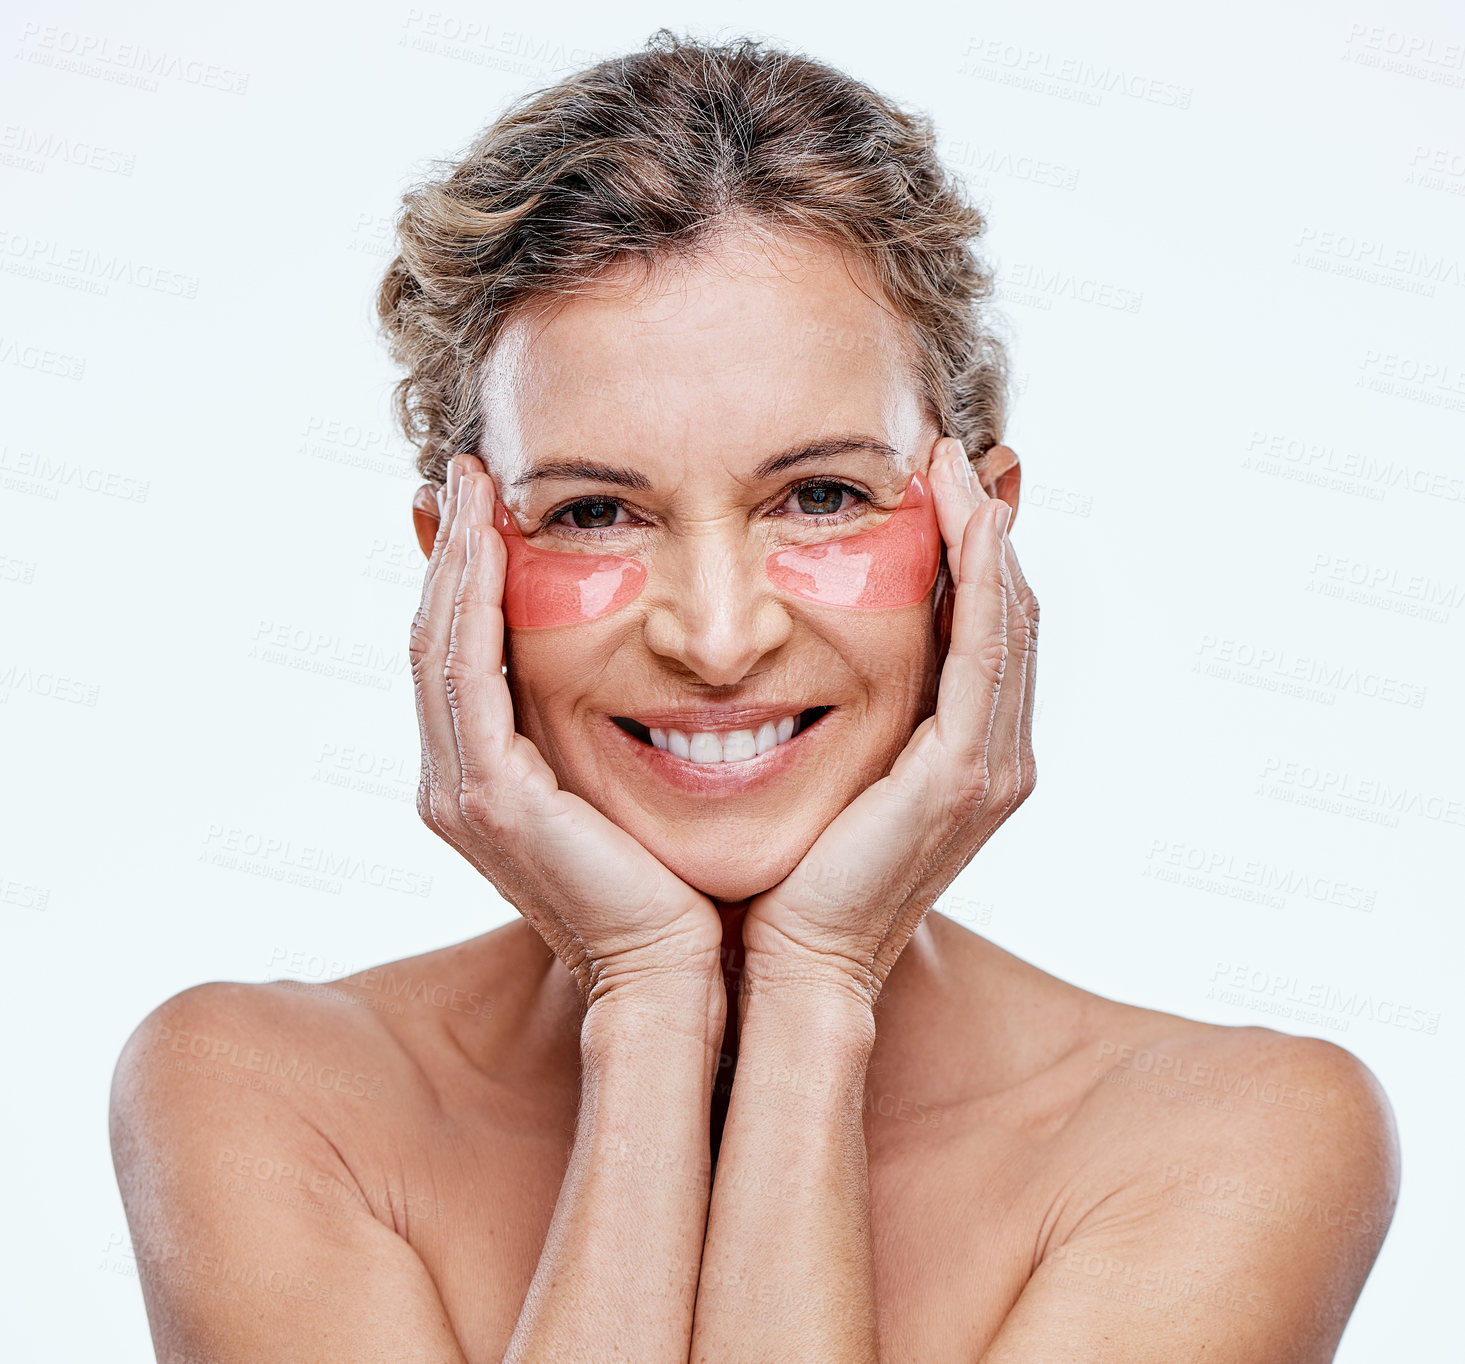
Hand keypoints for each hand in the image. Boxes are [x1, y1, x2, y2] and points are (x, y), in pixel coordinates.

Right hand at [410, 454, 723, 1005]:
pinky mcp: (493, 800)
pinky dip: (473, 602)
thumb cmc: (676, 882)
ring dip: (455, 560)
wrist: (685, 971)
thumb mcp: (631, 782)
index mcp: (488, 780)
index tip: (491, 502)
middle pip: (435, 641)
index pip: (461, 655)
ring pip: (440, 647)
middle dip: (451, 552)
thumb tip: (644, 653)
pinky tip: (492, 540)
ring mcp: (466, 795)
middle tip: (469, 471)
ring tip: (474, 483)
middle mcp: (459, 785)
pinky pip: (469, 676)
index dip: (466, 576)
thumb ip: (607, 724)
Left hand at [740, 437, 1038, 1008]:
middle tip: (956, 454)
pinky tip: (969, 522)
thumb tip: (805, 643)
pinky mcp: (963, 776)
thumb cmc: (796, 869)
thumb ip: (849, 710)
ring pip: (1007, 624)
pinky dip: (982, 583)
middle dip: (988, 530)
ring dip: (988, 538)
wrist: (792, 961)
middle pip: (1009, 616)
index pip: (985, 631)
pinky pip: (983, 656)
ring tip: (958, 466)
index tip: (941, 484)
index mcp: (967, 755)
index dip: (974, 554)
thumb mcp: (833, 768)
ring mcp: (990, 768)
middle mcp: (995, 756)